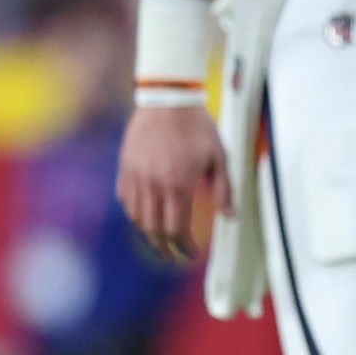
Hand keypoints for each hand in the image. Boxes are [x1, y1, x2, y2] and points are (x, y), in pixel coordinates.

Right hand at [116, 104, 231, 261]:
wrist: (167, 99)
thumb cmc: (198, 127)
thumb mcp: (219, 157)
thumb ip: (224, 190)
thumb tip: (230, 217)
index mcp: (178, 185)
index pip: (177, 229)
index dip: (184, 246)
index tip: (191, 253)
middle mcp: (153, 185)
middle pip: (153, 230)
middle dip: (164, 248)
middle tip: (173, 256)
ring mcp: (136, 176)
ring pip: (136, 217)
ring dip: (147, 234)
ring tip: (159, 242)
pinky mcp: (125, 167)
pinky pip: (125, 199)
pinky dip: (134, 213)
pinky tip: (144, 217)